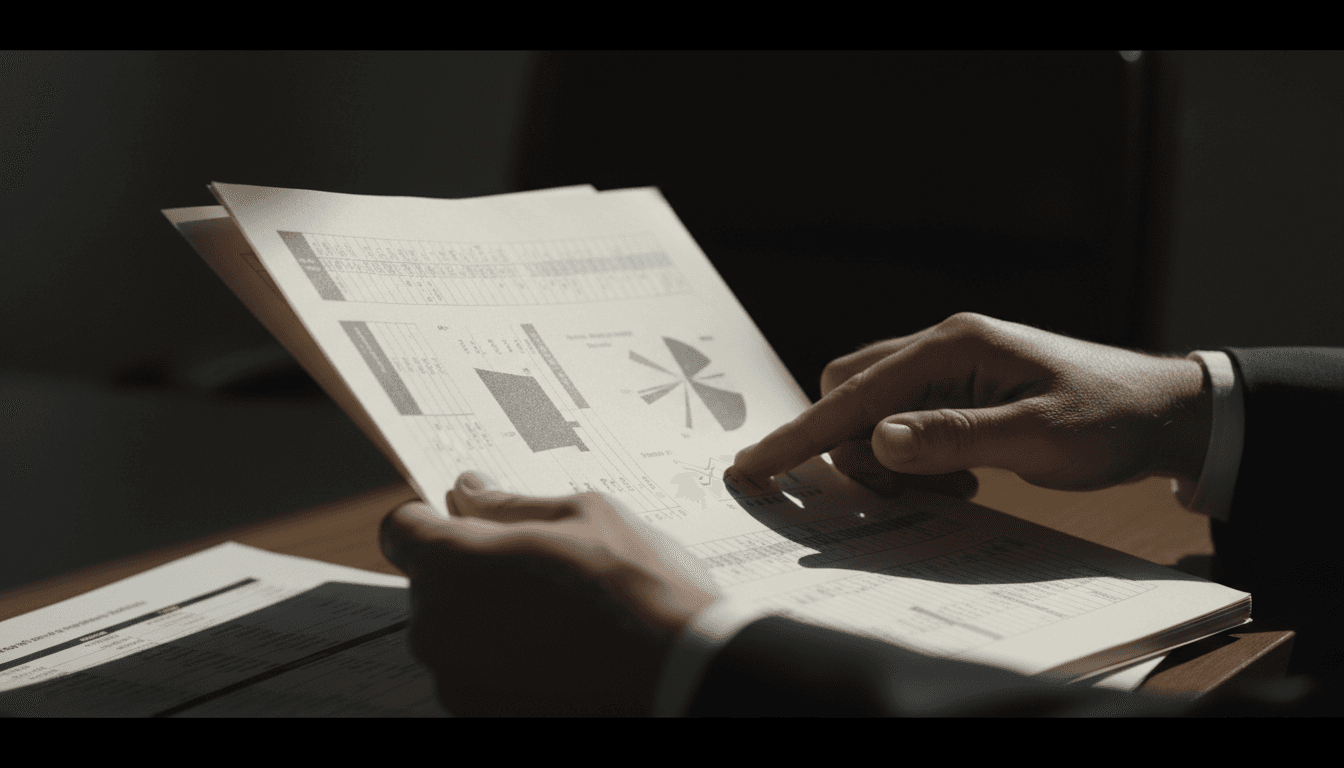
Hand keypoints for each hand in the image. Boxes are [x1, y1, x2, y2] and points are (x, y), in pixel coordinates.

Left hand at [379, 473, 718, 715]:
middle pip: (432, 584)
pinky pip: (479, 676)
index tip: (471, 522)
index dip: (433, 520)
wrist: (680, 674)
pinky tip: (564, 654)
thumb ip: (509, 504)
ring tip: (564, 616)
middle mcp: (435, 627)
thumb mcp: (582, 514)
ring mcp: (455, 682)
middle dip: (472, 571)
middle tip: (542, 568)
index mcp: (450, 563)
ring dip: (491, 620)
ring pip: (457, 633)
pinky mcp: (480, 715)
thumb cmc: (635, 584)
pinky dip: (509, 664)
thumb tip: (466, 489)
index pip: (401, 528)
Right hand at [734, 312, 1211, 492]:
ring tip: (950, 487)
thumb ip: (955, 438)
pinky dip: (915, 457)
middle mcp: (942, 347)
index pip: (854, 393)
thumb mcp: (1037, 436)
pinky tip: (962, 479)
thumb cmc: (1108, 419)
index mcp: (952, 347)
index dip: (801, 434)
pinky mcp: (961, 391)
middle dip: (852, 446)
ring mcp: (951, 367)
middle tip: (898, 492)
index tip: (753, 466)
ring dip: (890, 458)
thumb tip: (879, 442)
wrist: (1164, 411)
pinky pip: (908, 423)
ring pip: (877, 410)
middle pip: (851, 392)